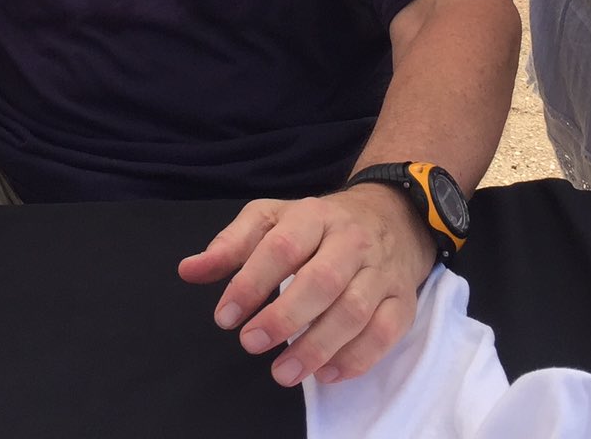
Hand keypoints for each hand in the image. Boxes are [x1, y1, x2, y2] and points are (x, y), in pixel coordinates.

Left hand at [178, 186, 435, 386]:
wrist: (391, 216)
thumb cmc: (318, 225)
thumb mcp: (272, 219)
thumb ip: (231, 246)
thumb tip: (188, 270)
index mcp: (313, 216)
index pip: (280, 248)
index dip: (250, 283)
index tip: (225, 317)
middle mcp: (351, 241)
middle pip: (321, 281)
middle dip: (283, 318)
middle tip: (251, 344)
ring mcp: (380, 271)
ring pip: (354, 311)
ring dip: (316, 347)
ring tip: (283, 373)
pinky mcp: (402, 301)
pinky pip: (385, 333)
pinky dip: (357, 358)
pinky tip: (326, 374)